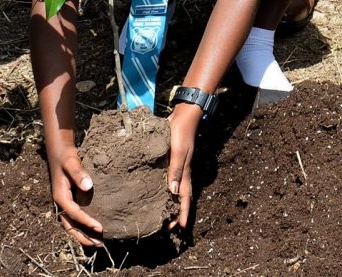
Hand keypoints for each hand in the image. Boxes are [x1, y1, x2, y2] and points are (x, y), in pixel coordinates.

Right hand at [46, 138, 104, 247]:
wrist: (59, 152)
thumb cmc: (66, 157)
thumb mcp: (71, 162)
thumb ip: (78, 173)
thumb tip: (87, 186)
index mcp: (60, 196)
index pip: (74, 214)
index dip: (86, 222)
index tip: (100, 228)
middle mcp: (60, 204)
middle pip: (70, 226)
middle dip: (83, 237)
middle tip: (99, 244)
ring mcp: (64, 204)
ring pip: (71, 225)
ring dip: (83, 235)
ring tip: (98, 243)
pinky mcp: (69, 202)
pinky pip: (74, 219)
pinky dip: (82, 227)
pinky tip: (93, 230)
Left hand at [167, 101, 200, 229]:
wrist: (184, 114)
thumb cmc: (182, 133)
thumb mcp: (178, 151)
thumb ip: (175, 170)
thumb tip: (171, 192)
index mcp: (185, 173)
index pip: (185, 198)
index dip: (182, 213)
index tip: (180, 228)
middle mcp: (182, 172)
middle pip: (180, 197)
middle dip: (176, 212)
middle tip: (168, 226)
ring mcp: (177, 166)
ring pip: (175, 189)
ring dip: (170, 202)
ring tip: (161, 213)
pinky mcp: (171, 159)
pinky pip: (169, 178)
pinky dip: (165, 188)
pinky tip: (156, 189)